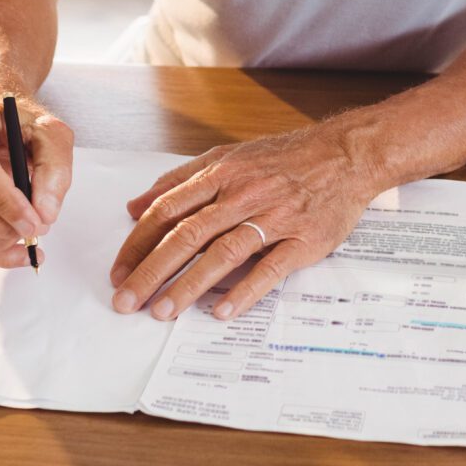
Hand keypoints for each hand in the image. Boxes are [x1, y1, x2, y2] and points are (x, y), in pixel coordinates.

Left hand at [109, 126, 382, 321]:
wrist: (347, 155)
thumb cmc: (286, 158)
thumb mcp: (228, 157)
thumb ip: (181, 181)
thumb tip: (135, 205)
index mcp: (222, 173)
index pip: (168, 209)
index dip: (138, 242)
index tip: (118, 270)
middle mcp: (244, 193)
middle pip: (188, 235)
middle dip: (152, 271)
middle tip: (126, 300)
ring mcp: (275, 217)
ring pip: (223, 253)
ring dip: (189, 285)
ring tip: (163, 311)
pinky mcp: (304, 240)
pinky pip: (270, 269)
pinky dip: (244, 291)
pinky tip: (220, 310)